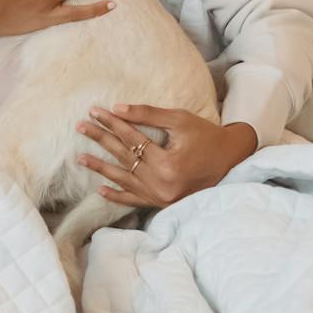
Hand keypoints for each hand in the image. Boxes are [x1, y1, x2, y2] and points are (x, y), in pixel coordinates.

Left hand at [77, 105, 258, 206]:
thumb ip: (148, 115)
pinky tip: (101, 189)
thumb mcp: (180, 120)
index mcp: (168, 163)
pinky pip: (135, 200)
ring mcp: (162, 197)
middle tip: (80, 127)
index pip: (131, 139)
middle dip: (101, 140)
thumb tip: (117, 109)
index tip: (94, 111)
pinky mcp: (164, 203)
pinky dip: (118, 195)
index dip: (111, 123)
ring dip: (101, 168)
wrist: (232, 160)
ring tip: (80, 157)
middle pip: (124, 158)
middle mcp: (163, 184)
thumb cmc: (207, 136)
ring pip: (125, 180)